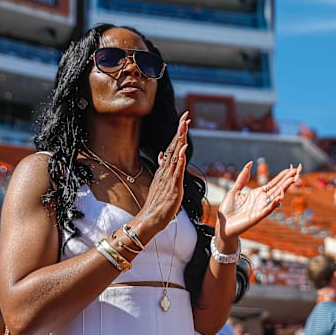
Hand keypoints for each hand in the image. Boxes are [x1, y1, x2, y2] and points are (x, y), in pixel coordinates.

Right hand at [140, 111, 190, 233]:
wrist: (149, 219)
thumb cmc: (157, 204)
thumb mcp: (162, 182)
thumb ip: (164, 168)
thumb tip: (163, 154)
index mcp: (165, 169)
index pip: (173, 147)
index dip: (179, 133)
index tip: (184, 119)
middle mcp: (165, 171)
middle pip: (173, 146)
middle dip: (180, 130)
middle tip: (186, 115)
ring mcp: (168, 178)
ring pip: (175, 155)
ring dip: (180, 139)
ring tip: (185, 125)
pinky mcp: (173, 187)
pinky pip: (177, 171)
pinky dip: (180, 159)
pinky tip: (183, 149)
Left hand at [215, 162, 300, 249]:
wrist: (223, 224)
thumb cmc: (228, 209)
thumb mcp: (234, 190)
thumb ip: (242, 178)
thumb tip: (250, 163)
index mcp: (257, 194)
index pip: (272, 183)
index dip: (281, 177)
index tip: (290, 169)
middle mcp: (261, 200)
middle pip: (277, 188)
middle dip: (286, 180)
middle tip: (297, 172)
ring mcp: (260, 209)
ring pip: (275, 197)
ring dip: (284, 189)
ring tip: (292, 180)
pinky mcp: (257, 217)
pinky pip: (267, 210)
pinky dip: (273, 204)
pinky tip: (280, 197)